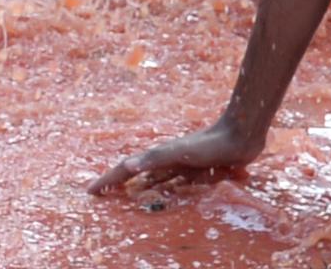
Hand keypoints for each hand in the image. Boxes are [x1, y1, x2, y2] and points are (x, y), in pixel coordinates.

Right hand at [92, 118, 264, 195]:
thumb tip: (127, 166)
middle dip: (118, 182)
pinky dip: (163, 189)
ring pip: (154, 179)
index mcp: (158, 157)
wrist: (240, 135)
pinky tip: (167, 195)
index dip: (108, 180)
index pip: (126, 169)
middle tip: (102, 193)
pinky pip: (174, 184)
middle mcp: (166, 161)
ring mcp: (181, 165)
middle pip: (136, 174)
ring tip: (127, 194)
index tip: (90, 191)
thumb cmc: (210, 144)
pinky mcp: (198, 170)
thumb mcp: (179, 152)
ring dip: (139, 186)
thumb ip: (155, 158)